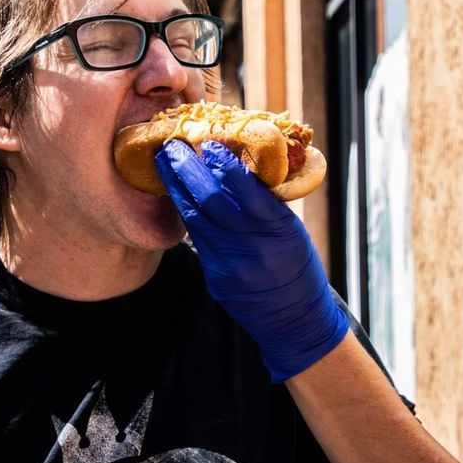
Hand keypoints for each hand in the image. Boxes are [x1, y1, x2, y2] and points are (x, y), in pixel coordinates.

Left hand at [156, 139, 347, 381]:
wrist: (295, 320)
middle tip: (172, 146)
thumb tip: (230, 165)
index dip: (222, 164)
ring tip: (165, 163)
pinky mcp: (215, 279)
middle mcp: (252, 248)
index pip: (244, 190)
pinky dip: (186, 213)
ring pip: (194, 219)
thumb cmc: (297, 265)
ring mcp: (230, 266)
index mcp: (278, 230)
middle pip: (210, 201)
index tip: (208, 143)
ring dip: (177, 187)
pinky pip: (196, 240)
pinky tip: (177, 195)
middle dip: (187, 169)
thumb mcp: (291, 229)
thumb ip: (262, 203)